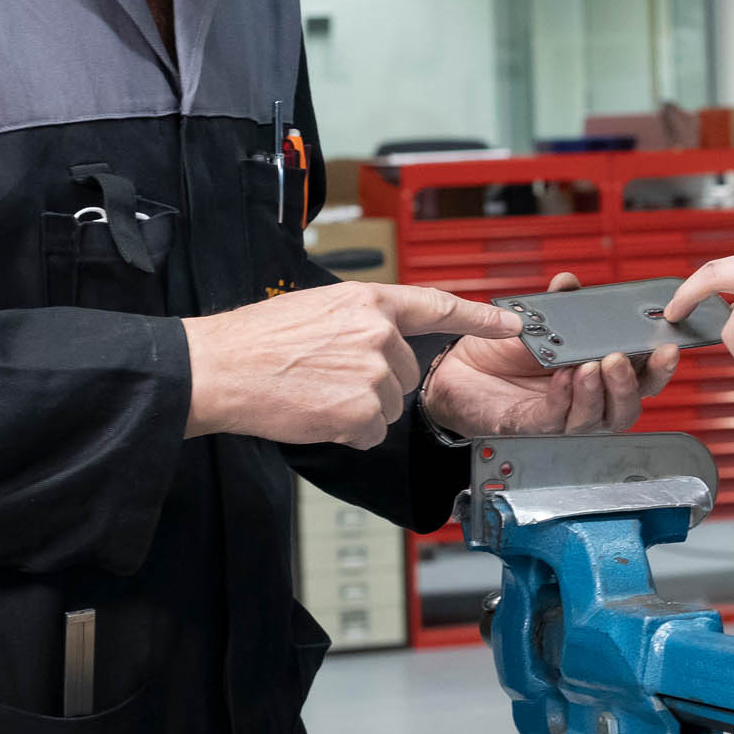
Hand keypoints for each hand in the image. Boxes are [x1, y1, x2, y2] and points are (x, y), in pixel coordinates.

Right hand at [184, 281, 520, 449]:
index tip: (512, 323)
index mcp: (369, 301)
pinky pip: (369, 431)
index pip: (437, 306)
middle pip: (407, 373)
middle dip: (377, 382)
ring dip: (359, 408)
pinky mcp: (361, 411)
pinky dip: (345, 431)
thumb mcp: (319, 307)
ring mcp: (373, 373)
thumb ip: (361, 318)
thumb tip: (383, 337)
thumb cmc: (258, 340)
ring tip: (316, 392)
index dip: (479, 317)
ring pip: (389, 406)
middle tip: (329, 376)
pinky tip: (315, 412)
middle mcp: (379, 333)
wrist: (221, 368)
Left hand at [425, 273, 679, 436]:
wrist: (457, 369)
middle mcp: (586, 401)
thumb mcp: (535, 320)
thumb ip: (558, 303)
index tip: (667, 347)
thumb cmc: (501, 350)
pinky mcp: (531, 427)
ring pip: (596, 420)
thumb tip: (569, 282)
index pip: (641, 378)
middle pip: (626, 408)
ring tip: (589, 367)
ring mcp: (561, 417)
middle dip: (630, 384)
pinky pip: (555, 420)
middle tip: (619, 358)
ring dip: (598, 394)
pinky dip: (563, 399)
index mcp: (597, 373)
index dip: (658, 367)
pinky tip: (561, 378)